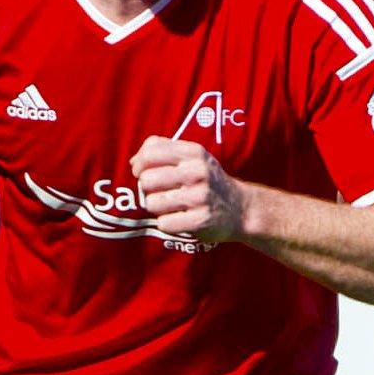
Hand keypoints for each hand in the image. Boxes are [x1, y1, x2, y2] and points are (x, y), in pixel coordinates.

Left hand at [130, 136, 246, 241]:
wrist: (240, 209)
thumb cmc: (207, 181)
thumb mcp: (193, 157)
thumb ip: (163, 150)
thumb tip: (133, 162)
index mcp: (193, 153)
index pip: (150, 153)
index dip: (139, 165)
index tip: (142, 173)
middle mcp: (197, 172)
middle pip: (146, 180)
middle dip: (147, 190)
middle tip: (160, 193)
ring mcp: (199, 197)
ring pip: (152, 203)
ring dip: (157, 208)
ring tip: (172, 207)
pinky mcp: (200, 221)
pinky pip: (164, 223)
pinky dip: (168, 224)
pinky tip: (181, 219)